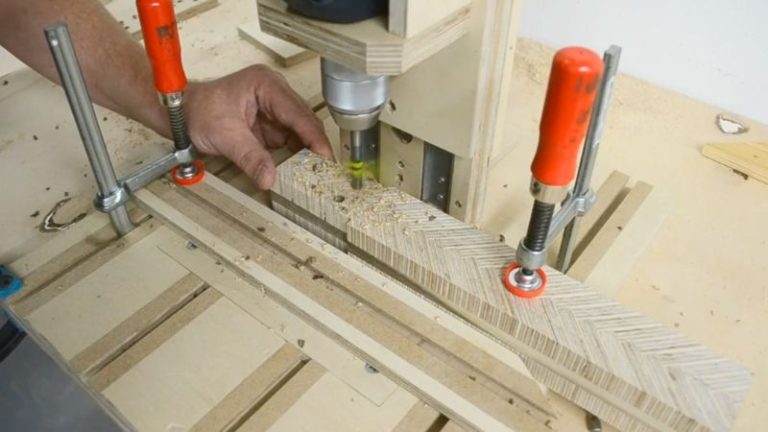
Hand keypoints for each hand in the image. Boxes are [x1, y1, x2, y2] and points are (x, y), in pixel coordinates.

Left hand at [183, 65, 331, 188]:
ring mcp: (274, 109)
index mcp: (266, 85)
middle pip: (304, 122)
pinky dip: (295, 157)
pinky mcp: (270, 124)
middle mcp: (275, 93)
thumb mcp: (224, 136)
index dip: (314, 136)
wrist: (179, 114)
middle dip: (315, 146)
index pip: (298, 112)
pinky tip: (302, 171)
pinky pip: (288, 141)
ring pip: (300, 133)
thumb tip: (269, 179)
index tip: (326, 158)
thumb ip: (250, 157)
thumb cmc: (197, 112)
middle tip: (326, 171)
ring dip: (307, 154)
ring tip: (317, 174)